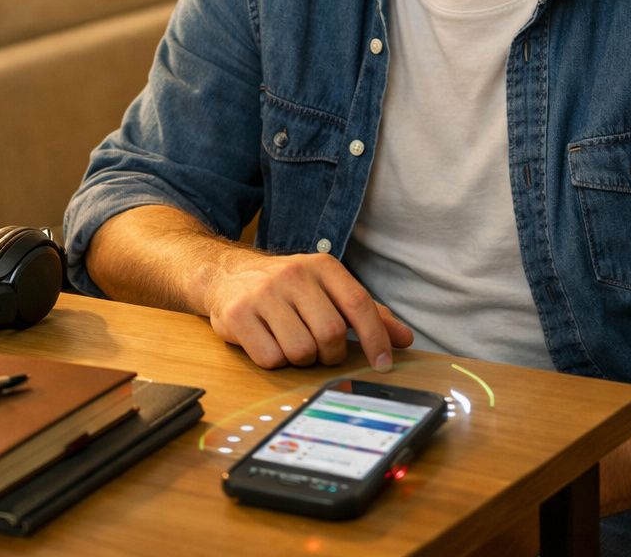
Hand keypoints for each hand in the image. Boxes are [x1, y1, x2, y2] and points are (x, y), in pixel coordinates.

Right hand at [203, 252, 413, 369]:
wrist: (225, 274)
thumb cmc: (286, 289)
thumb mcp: (326, 290)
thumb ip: (366, 313)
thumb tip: (404, 339)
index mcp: (322, 266)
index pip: (359, 305)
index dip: (376, 339)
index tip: (383, 364)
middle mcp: (293, 275)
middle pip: (331, 334)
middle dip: (331, 353)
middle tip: (320, 349)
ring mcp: (263, 294)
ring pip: (301, 351)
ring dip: (301, 359)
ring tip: (291, 342)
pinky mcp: (238, 315)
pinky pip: (271, 359)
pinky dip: (275, 360)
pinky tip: (268, 342)